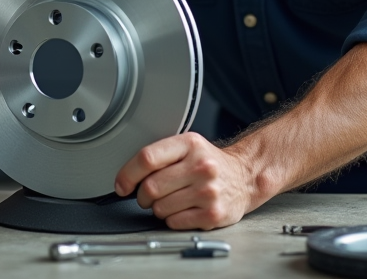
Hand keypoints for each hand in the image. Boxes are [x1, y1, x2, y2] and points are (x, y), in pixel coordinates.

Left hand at [114, 132, 258, 229]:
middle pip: (150, 187)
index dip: (128, 174)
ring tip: (171, 200)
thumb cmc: (209, 163)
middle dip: (143, 195)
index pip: (148, 158)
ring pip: (160, 208)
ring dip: (158, 208)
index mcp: (190, 144)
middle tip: (149, 195)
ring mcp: (208, 191)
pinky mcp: (213, 214)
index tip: (122, 185)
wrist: (244, 177)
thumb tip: (126, 178)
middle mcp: (201, 166)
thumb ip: (160, 156)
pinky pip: (174, 222)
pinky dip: (172, 219)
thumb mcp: (187, 147)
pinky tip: (182, 209)